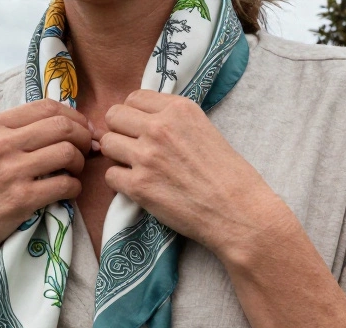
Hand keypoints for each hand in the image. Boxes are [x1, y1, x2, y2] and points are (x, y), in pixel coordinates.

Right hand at [0, 99, 91, 271]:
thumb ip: (14, 132)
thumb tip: (60, 122)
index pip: (47, 106)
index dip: (73, 116)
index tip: (81, 130)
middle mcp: (2, 143)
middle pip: (63, 127)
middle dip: (83, 138)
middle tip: (85, 152)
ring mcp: (11, 171)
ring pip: (68, 153)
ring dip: (80, 164)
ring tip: (72, 173)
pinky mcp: (21, 199)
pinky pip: (65, 185)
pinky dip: (74, 188)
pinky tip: (66, 192)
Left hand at [99, 90, 300, 268]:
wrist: (238, 211)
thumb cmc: (229, 174)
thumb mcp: (204, 129)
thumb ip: (173, 121)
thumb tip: (144, 120)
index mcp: (179, 109)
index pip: (133, 97)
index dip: (133, 114)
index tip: (140, 128)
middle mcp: (159, 127)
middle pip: (113, 116)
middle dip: (119, 131)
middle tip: (132, 148)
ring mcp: (146, 156)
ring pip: (107, 144)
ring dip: (117, 156)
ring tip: (136, 167)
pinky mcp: (138, 186)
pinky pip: (110, 175)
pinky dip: (120, 182)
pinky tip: (139, 187)